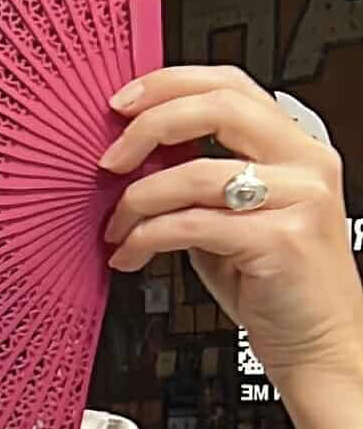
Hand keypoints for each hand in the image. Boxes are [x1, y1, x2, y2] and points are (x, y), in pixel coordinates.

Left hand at [102, 67, 362, 382]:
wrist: (319, 344)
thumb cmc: (271, 281)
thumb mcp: (233, 214)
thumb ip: (197, 175)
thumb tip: (131, 153)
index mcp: (295, 146)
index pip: (229, 84)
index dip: (168, 84)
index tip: (120, 103)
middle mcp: (305, 163)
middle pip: (218, 108)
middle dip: (149, 126)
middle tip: (110, 159)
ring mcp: (299, 199)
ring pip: (195, 172)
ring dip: (137, 200)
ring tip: (117, 226)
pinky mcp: (282, 240)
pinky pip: (190, 224)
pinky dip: (146, 237)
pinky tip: (130, 253)